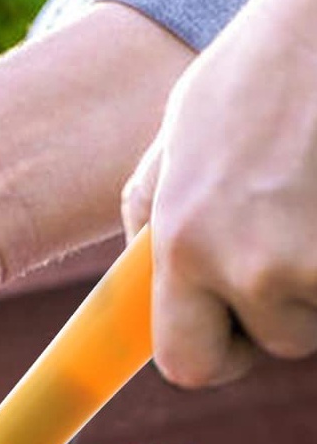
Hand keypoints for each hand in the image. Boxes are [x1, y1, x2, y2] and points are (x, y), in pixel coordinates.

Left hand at [122, 0, 316, 386]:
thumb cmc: (254, 77)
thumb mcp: (174, 149)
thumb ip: (153, 228)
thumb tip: (144, 296)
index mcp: (184, 246)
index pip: (188, 366)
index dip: (214, 353)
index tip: (231, 331)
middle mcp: (251, 264)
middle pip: (276, 342)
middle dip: (283, 307)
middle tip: (288, 237)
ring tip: (312, 201)